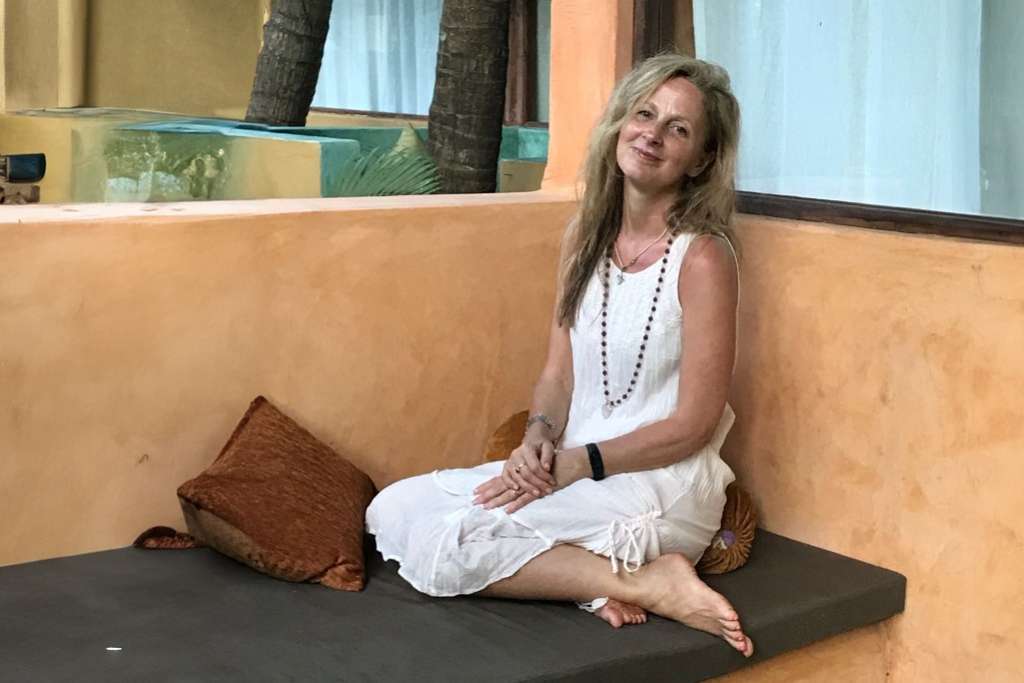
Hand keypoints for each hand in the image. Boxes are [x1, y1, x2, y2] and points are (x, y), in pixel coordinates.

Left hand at [471, 446, 589, 512]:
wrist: (569, 462)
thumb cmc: (554, 466)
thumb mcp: (536, 471)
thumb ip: (526, 475)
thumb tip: (515, 483)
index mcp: (520, 471)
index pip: (500, 479)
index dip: (488, 485)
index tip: (475, 492)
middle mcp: (522, 475)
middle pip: (501, 486)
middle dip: (487, 494)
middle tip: (474, 501)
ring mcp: (530, 483)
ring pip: (510, 493)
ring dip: (498, 500)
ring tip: (486, 507)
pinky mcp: (540, 489)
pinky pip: (526, 498)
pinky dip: (517, 504)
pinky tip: (508, 510)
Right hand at [504, 439, 556, 497]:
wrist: (532, 440)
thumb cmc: (541, 444)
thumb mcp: (548, 446)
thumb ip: (548, 456)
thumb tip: (546, 468)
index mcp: (527, 448)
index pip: (535, 466)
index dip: (544, 476)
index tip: (553, 482)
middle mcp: (516, 454)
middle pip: (525, 474)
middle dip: (538, 484)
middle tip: (548, 490)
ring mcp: (510, 461)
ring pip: (517, 477)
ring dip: (527, 488)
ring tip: (538, 493)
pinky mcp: (506, 467)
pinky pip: (505, 477)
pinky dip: (509, 484)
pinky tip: (517, 490)